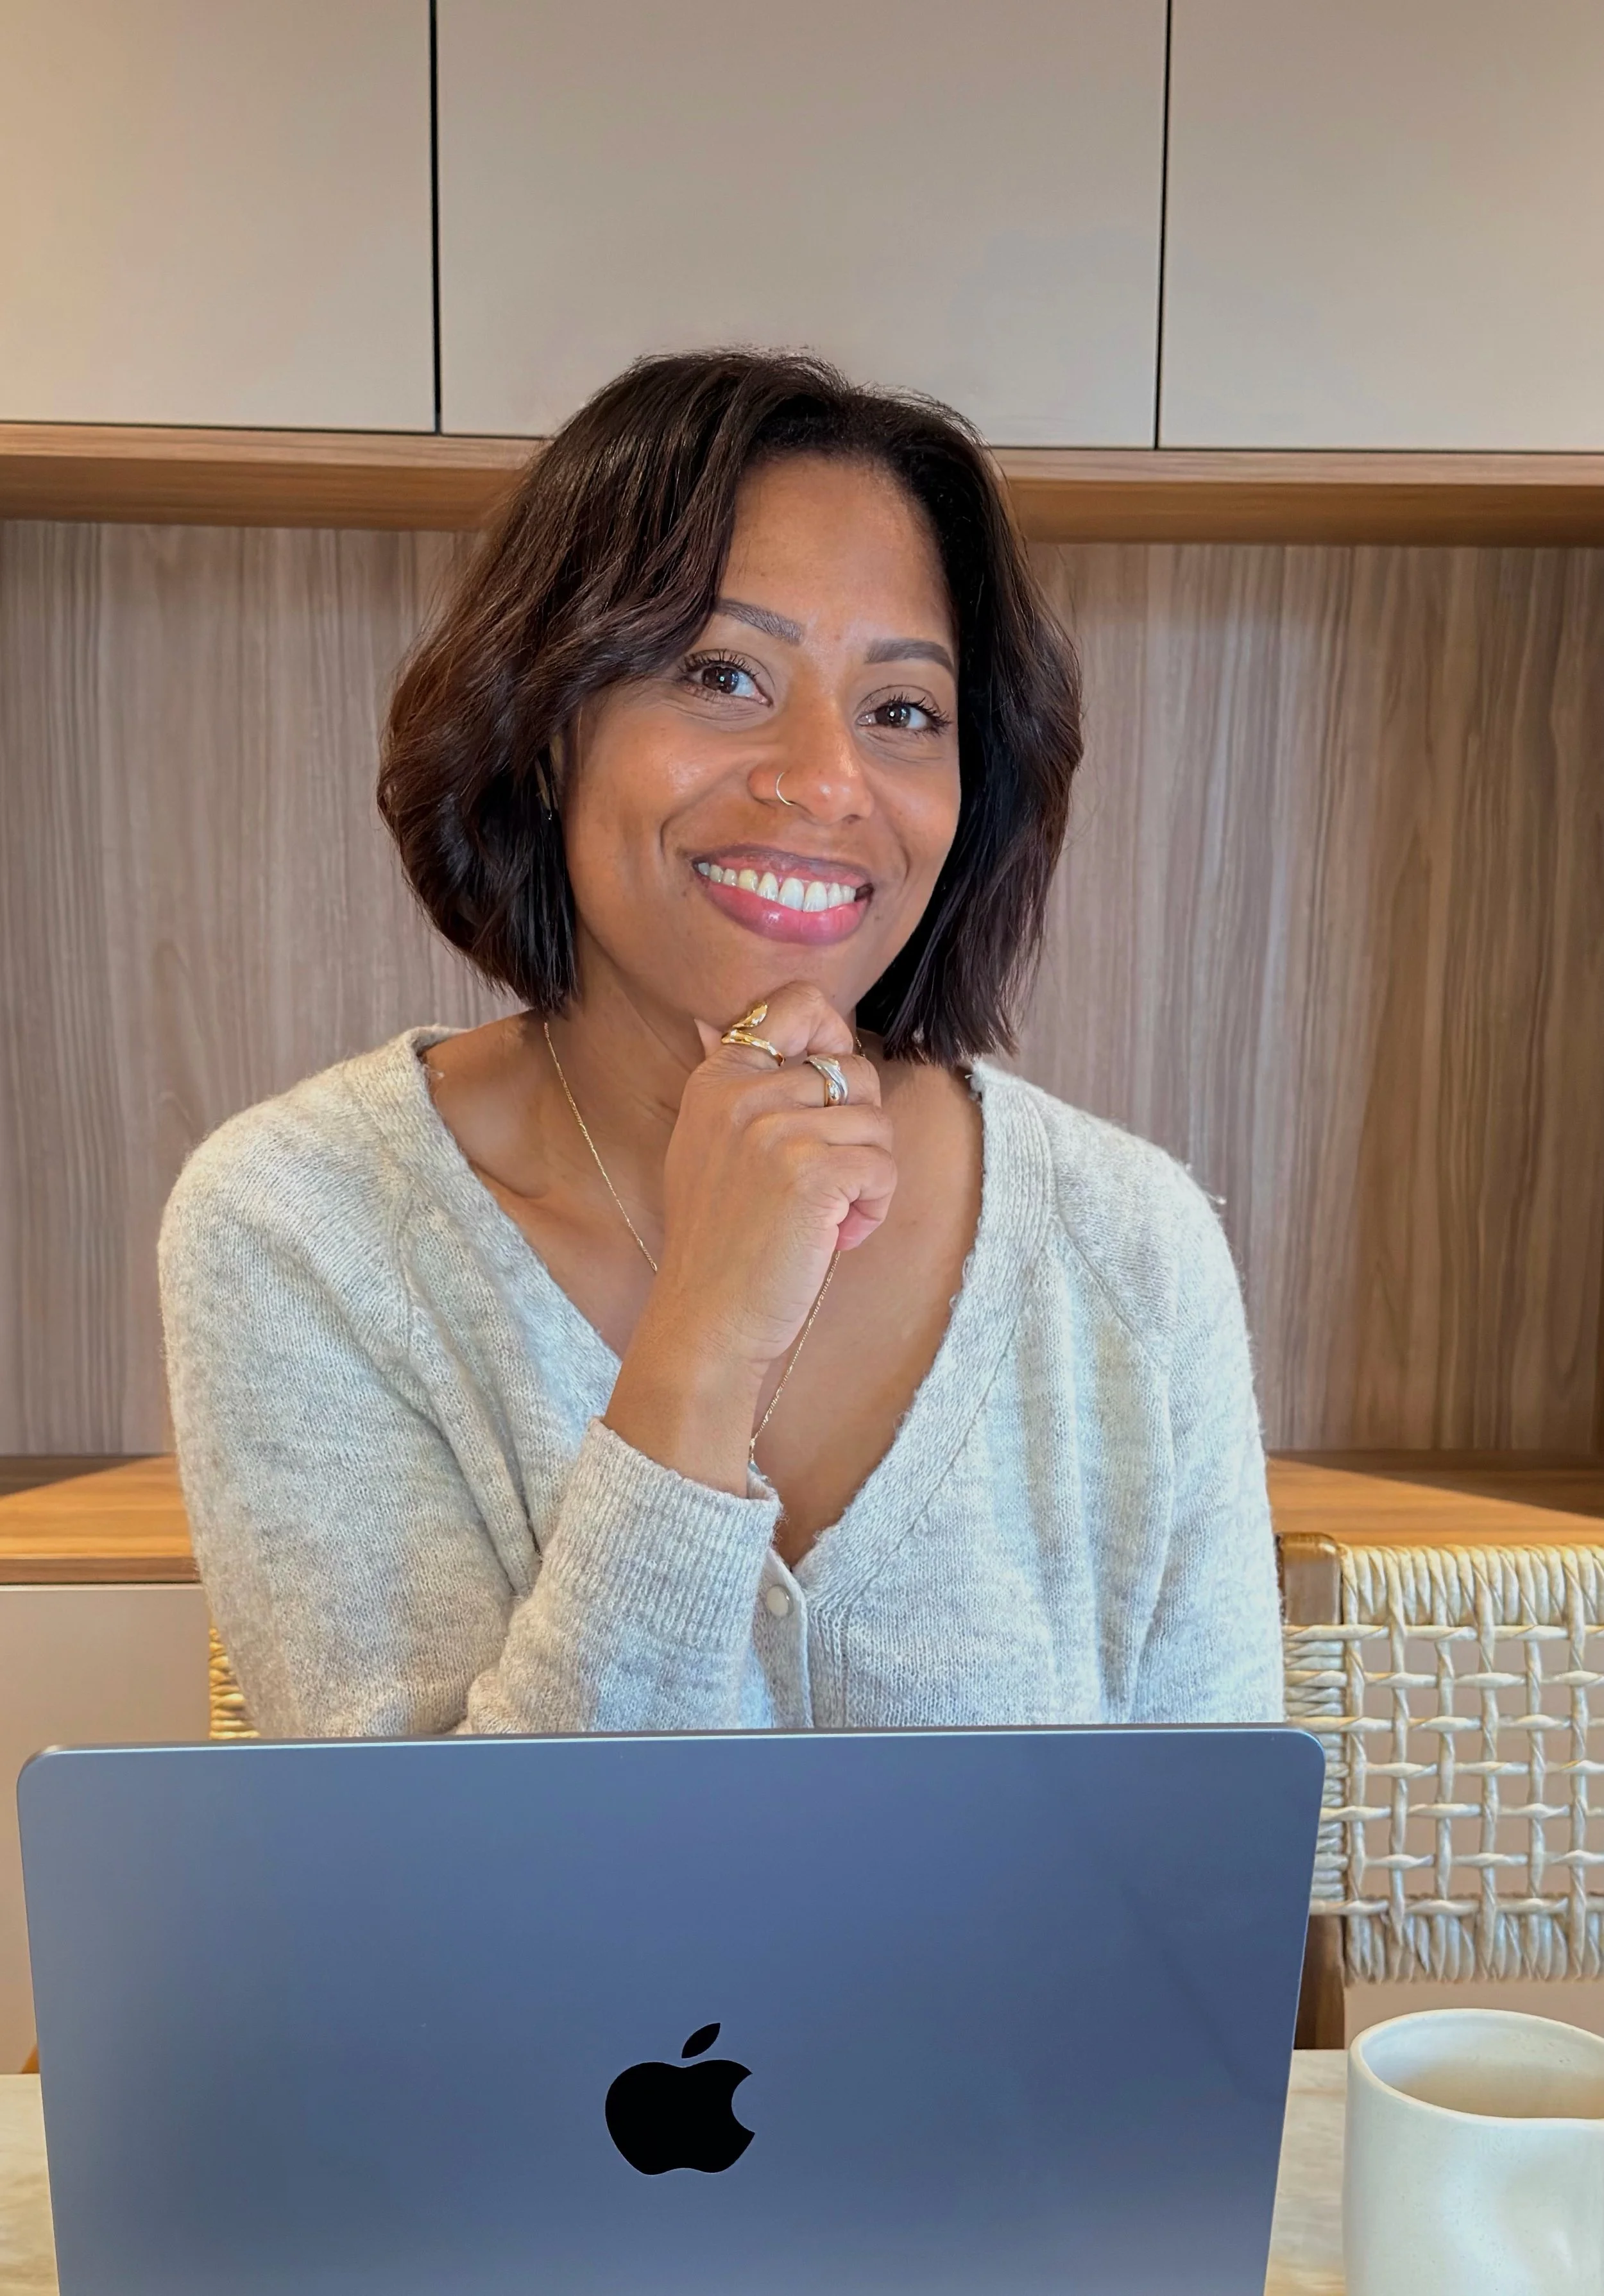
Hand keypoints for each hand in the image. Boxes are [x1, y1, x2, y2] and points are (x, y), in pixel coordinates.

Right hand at [604, 983, 893, 1490]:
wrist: (707, 1319)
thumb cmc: (719, 1241)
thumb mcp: (703, 1145)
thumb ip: (727, 1083)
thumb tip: (716, 1021)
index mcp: (717, 1078)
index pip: (799, 1004)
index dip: (835, 1038)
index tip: (830, 1091)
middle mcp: (742, 1092)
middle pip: (855, 1071)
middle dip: (857, 1130)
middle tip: (823, 1184)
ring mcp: (775, 1129)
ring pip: (876, 1122)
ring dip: (868, 1177)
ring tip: (825, 1218)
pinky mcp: (812, 1172)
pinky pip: (883, 1166)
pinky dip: (873, 1208)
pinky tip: (835, 1238)